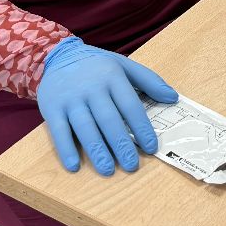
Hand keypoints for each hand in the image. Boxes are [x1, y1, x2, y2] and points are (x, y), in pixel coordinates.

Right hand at [36, 37, 177, 175]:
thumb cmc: (96, 66)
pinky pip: (59, 131)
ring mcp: (71, 99)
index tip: (151, 148)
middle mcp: (92, 88)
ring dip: (97, 151)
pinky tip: (74, 165)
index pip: (130, 105)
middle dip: (121, 144)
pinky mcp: (52, 108)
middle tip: (132, 166)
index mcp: (112, 77)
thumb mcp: (124, 65)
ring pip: (85, 127)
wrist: (58, 56)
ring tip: (108, 170)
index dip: (141, 128)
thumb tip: (173, 98)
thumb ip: (149, 81)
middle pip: (109, 120)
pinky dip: (66, 149)